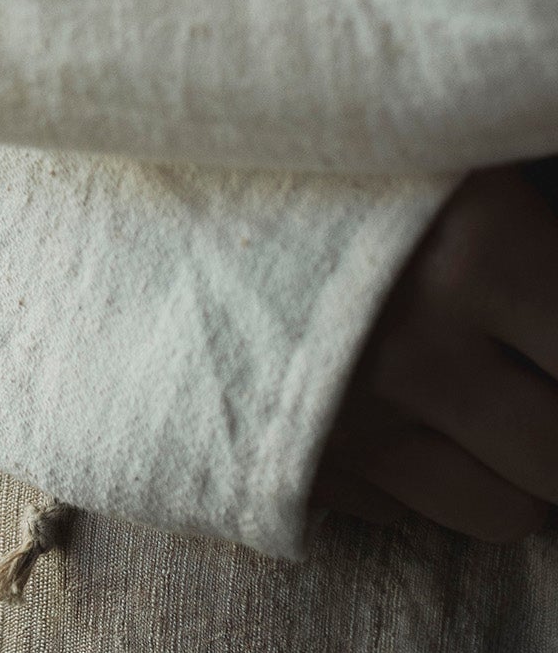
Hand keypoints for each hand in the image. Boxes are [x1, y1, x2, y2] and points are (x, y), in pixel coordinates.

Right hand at [315, 166, 557, 541]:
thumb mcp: (430, 144)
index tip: (546, 328)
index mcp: (476, 250)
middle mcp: (422, 349)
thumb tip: (556, 295)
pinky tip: (412, 420)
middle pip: (554, 457)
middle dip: (555, 424)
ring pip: (498, 510)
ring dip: (512, 471)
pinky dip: (432, 482)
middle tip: (530, 373)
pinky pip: (411, 516)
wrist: (136, 156)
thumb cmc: (308, 136)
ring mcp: (354, 418)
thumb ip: (516, 227)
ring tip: (490, 409)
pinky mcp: (294, 461)